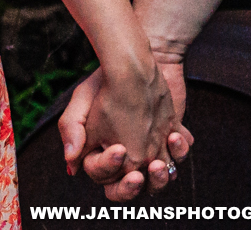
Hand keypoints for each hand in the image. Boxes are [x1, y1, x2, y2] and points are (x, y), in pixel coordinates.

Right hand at [58, 57, 192, 200]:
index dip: (109, 167)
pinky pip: (179, 156)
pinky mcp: (170, 138)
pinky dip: (180, 151)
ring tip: (159, 163)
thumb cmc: (105, 81)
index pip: (104, 177)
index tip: (119, 149)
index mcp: (102, 155)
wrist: (136, 61)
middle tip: (138, 177)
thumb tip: (72, 165)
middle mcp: (128, 158)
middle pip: (130, 189)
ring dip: (161, 177)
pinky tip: (175, 136)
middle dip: (133, 188)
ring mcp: (151, 150)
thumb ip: (71, 129)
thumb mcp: (82, 100)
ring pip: (158, 180)